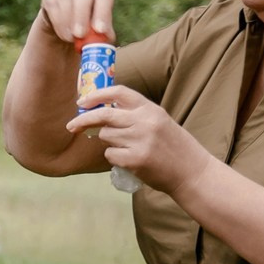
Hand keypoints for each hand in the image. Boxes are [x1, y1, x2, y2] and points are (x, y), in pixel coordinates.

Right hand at [35, 0, 115, 46]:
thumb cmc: (89, 20)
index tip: (100, 30)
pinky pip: (53, 8)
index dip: (103, 12)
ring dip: (67, 23)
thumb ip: (104, 31)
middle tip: (80, 35)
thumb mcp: (99, 24)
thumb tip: (106, 37)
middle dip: (81, 16)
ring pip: (65, 2)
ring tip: (71, 39)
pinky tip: (63, 34)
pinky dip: (58, 23)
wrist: (67, 15)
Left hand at [67, 86, 207, 192]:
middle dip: (83, 119)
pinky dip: (115, 158)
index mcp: (151, 109)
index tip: (82, 101)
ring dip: (110, 142)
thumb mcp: (158, 122)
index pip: (119, 92)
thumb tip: (101, 111)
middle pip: (104, 115)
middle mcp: (145, 121)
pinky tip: (131, 160)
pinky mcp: (135, 159)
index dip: (97, 94)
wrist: (191, 171)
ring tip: (129, 148)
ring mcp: (140, 140)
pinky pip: (110, 154)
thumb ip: (135, 115)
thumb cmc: (173, 147)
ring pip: (106, 136)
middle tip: (71, 126)